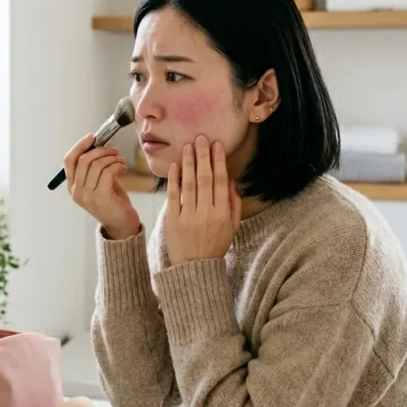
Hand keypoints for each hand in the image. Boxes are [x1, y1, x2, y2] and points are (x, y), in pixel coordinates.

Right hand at [63, 133, 140, 239]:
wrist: (122, 224)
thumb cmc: (112, 201)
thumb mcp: (99, 182)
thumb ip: (94, 167)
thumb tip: (98, 144)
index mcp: (73, 187)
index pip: (69, 160)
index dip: (80, 145)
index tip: (93, 137)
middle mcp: (76, 192)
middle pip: (83, 160)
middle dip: (101, 150)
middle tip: (114, 150)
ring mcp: (87, 196)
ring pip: (97, 164)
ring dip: (112, 158)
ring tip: (120, 160)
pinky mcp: (101, 197)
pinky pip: (108, 172)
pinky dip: (117, 165)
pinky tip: (123, 168)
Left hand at [164, 135, 240, 265]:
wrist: (194, 268)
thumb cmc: (214, 245)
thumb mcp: (232, 228)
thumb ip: (234, 205)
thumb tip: (232, 182)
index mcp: (223, 214)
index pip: (221, 182)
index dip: (219, 162)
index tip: (217, 145)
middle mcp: (207, 213)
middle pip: (206, 179)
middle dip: (203, 156)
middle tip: (201, 138)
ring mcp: (189, 217)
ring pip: (189, 184)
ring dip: (189, 163)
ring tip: (188, 146)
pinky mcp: (173, 220)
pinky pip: (173, 197)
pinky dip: (174, 180)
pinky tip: (175, 166)